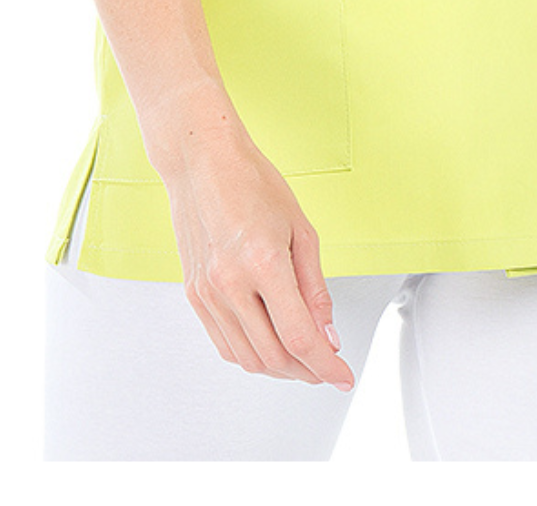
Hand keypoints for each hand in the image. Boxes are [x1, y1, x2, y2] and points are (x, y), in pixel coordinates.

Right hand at [159, 129, 355, 389]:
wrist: (201, 161)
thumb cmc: (251, 182)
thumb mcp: (300, 229)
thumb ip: (315, 288)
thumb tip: (328, 332)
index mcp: (262, 262)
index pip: (300, 337)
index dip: (327, 365)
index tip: (342, 375)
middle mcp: (230, 283)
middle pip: (275, 356)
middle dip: (307, 371)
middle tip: (327, 367)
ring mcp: (208, 292)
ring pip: (248, 358)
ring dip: (280, 369)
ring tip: (302, 360)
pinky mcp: (194, 294)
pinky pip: (224, 344)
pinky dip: (250, 356)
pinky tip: (269, 346)